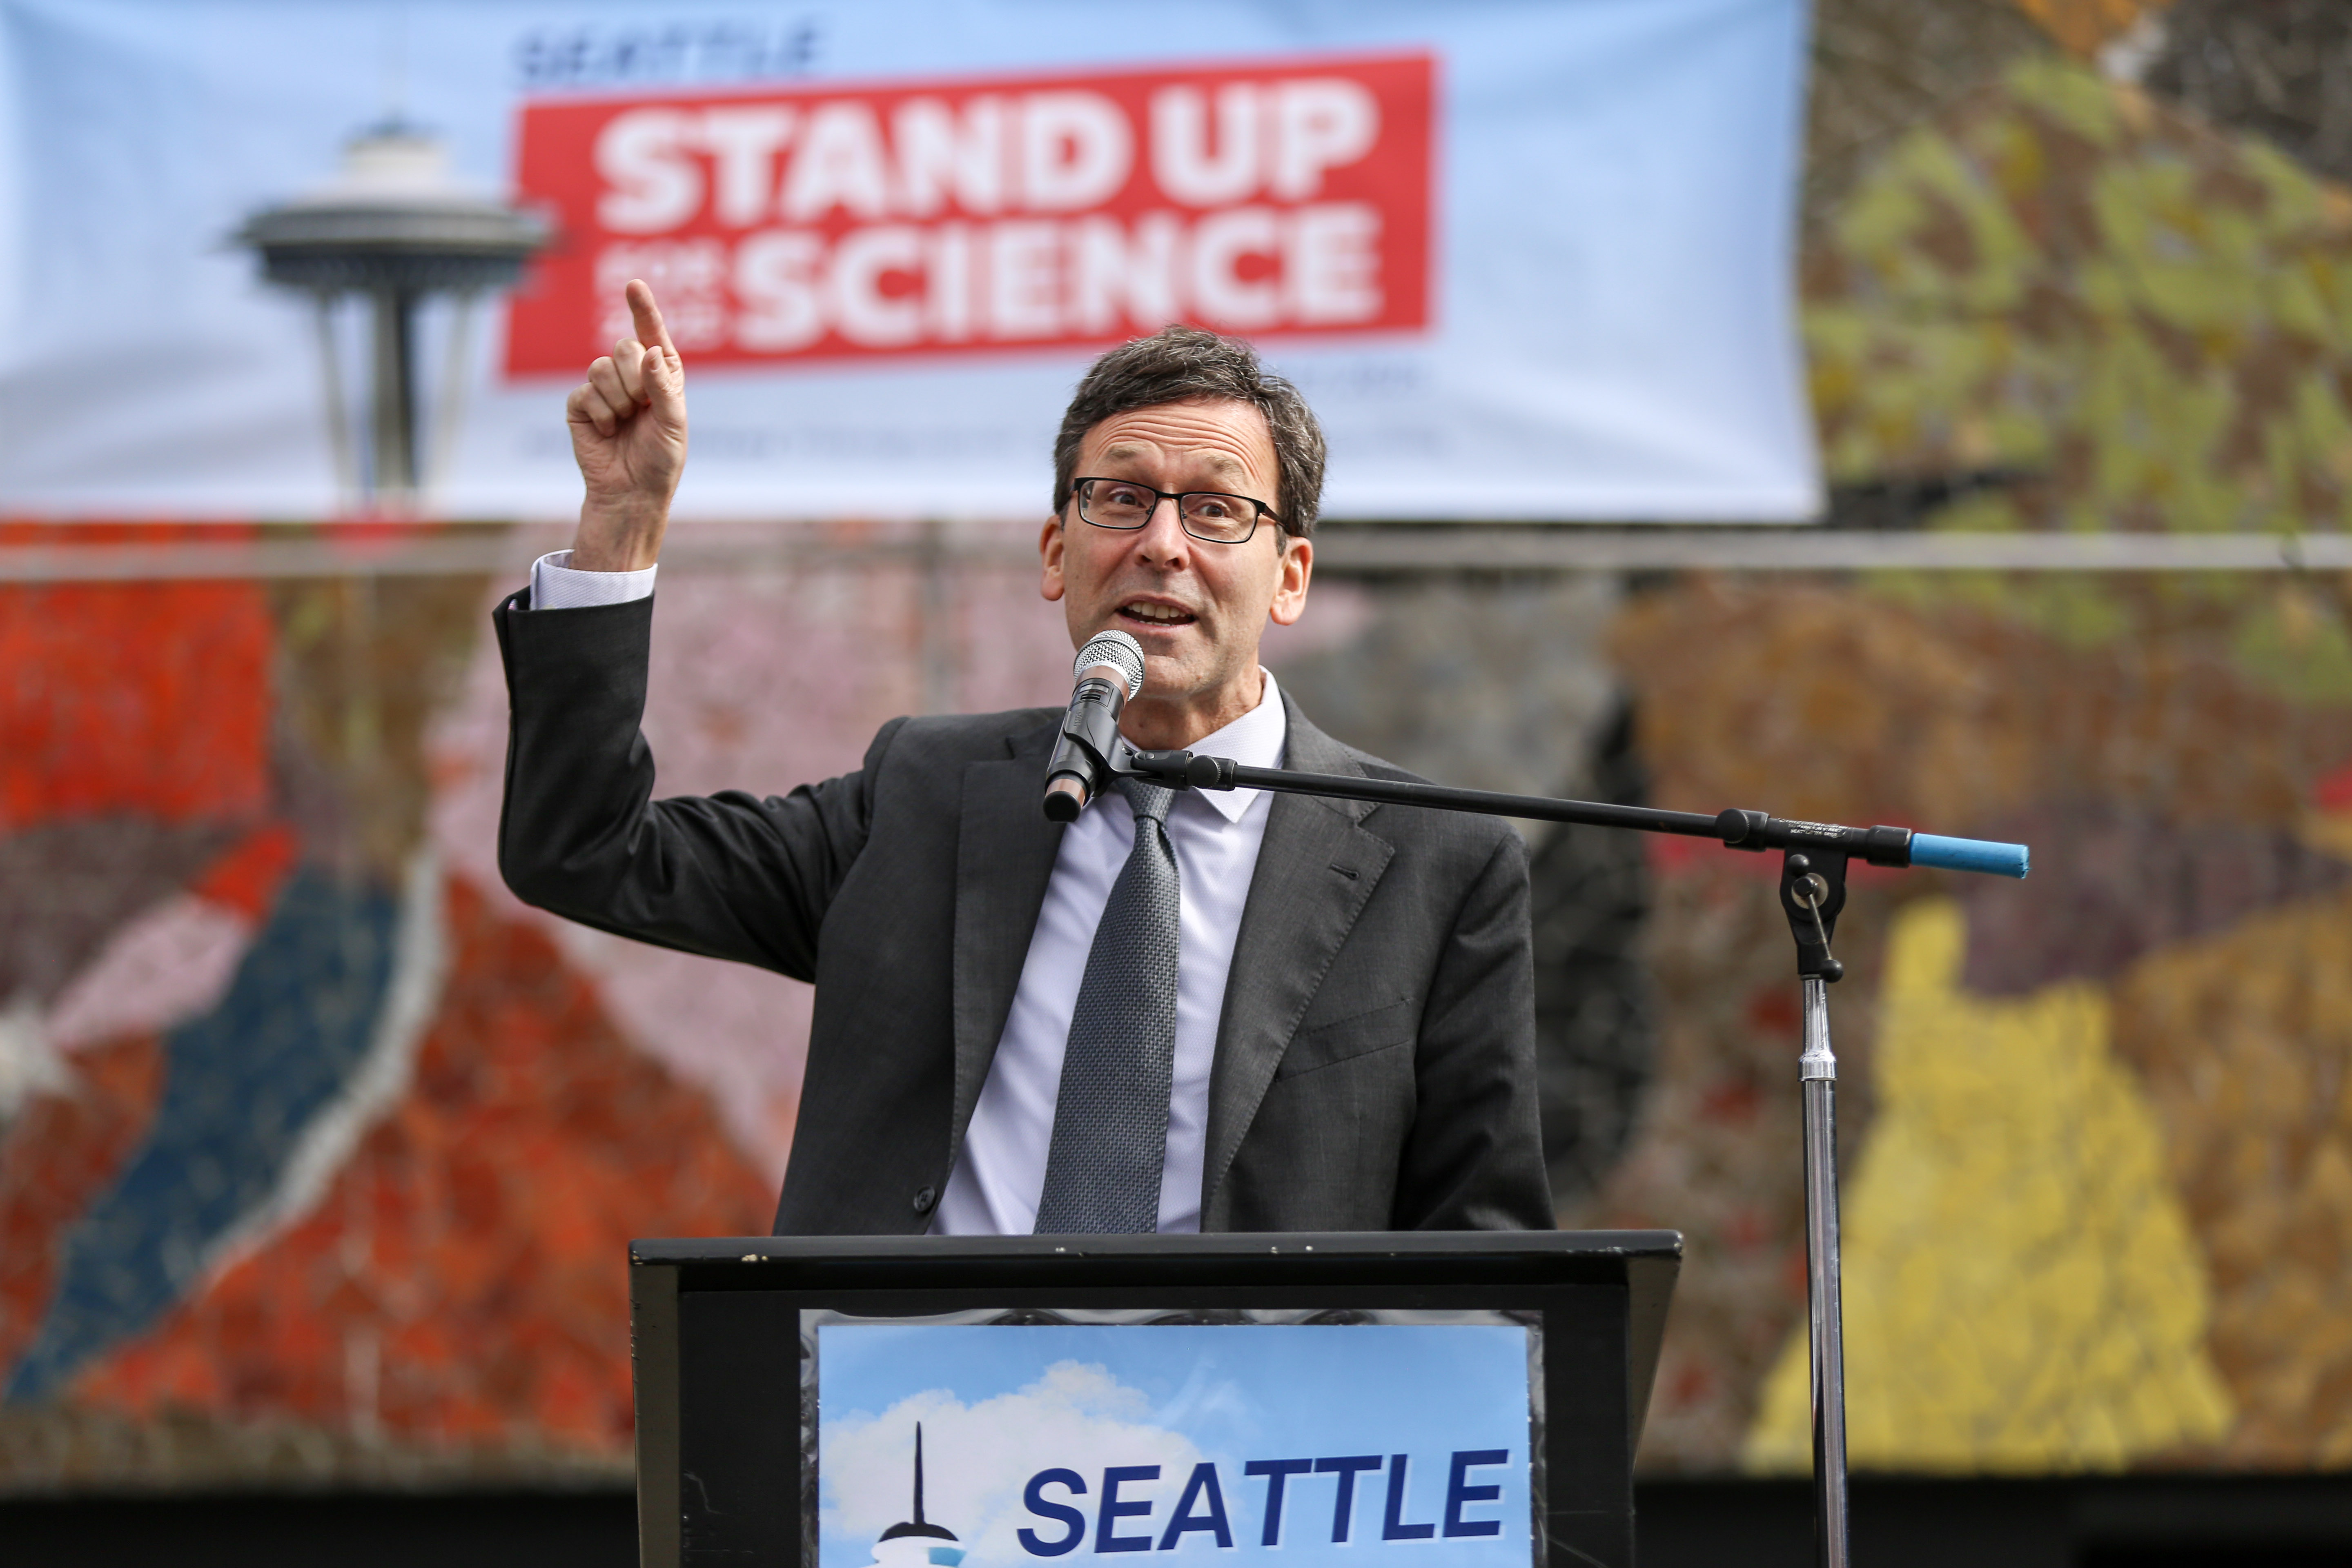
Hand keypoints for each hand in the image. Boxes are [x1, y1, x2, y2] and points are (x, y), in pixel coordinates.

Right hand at [565, 279, 686, 570]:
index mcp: (661, 375)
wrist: (632, 493)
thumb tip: (652, 350)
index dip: (643, 309)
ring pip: (601, 367)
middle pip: (623, 347)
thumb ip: (665, 385)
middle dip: (634, 378)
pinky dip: (600, 414)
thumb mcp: (674, 424)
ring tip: (625, 423)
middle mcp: (633, 376)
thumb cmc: (661, 460)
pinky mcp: (581, 405)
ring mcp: (604, 389)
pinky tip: (607, 431)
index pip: (652, 335)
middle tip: (641, 408)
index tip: (634, 284)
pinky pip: (584, 392)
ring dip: (618, 399)